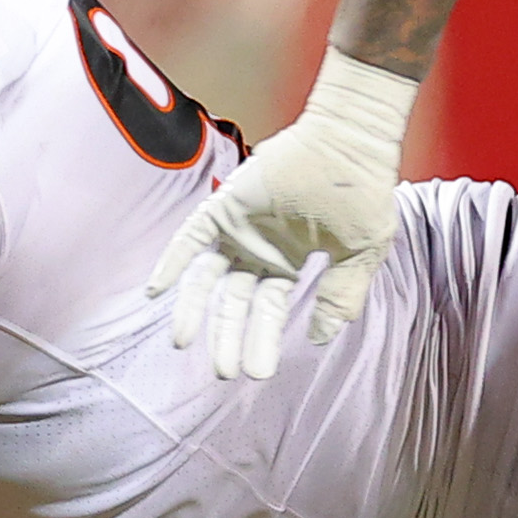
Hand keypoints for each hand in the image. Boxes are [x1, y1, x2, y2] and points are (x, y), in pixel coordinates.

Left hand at [147, 52, 418, 379]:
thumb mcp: (361, 254)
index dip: (262, 340)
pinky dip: (172, 262)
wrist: (351, 144)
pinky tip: (155, 291)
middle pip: (235, 303)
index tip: (259, 371)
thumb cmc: (362, 194)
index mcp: (289, 263)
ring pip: (207, 278)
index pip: (269, 311)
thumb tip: (323, 339)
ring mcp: (240, 229)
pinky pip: (190, 237)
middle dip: (227, 338)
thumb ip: (342, 296)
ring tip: (183, 345)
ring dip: (193, 310)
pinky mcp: (225, 206)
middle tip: (223, 373)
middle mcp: (259, 250)